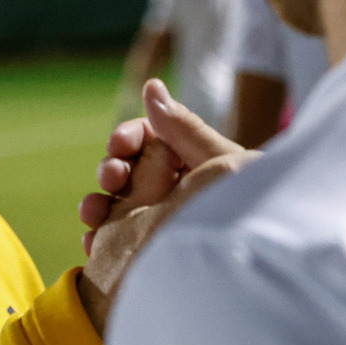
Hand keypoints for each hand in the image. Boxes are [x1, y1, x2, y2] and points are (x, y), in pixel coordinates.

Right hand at [80, 80, 247, 251]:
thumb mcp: (221, 162)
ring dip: (96, 205)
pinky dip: (100, 240)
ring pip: (113, 206)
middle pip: (125, 170)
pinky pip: (115, 242)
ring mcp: (155, 220)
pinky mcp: (145, 251)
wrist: (254, 259)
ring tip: (91, 215)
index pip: (146, 138)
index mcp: (186, 160)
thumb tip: (151, 85)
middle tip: (111, 178)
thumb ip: (185, 127)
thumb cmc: (248, 205)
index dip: (128, 137)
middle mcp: (169, 188)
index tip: (120, 144)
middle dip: (110, 170)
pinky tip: (94, 244)